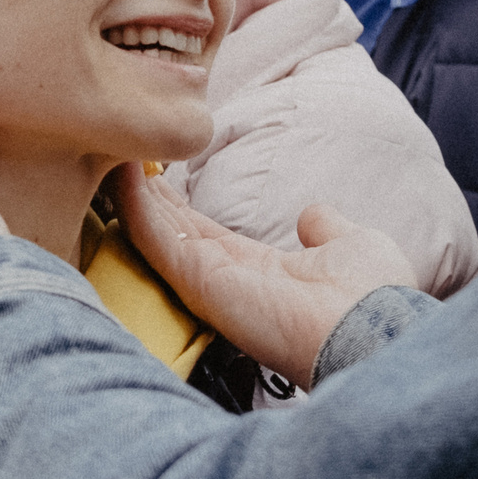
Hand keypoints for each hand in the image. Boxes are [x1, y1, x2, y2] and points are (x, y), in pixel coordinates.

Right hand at [113, 165, 418, 387]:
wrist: (375, 327)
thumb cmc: (371, 296)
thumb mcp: (350, 245)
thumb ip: (325, 228)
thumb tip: (312, 215)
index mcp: (258, 270)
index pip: (202, 234)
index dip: (176, 204)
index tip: (153, 172)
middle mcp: (227, 279)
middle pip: (170, 232)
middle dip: (142, 194)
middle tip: (112, 153)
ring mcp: (210, 282)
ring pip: (156, 233)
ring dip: (129, 193)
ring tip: (102, 151)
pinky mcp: (202, 282)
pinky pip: (159, 239)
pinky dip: (136, 204)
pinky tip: (118, 171)